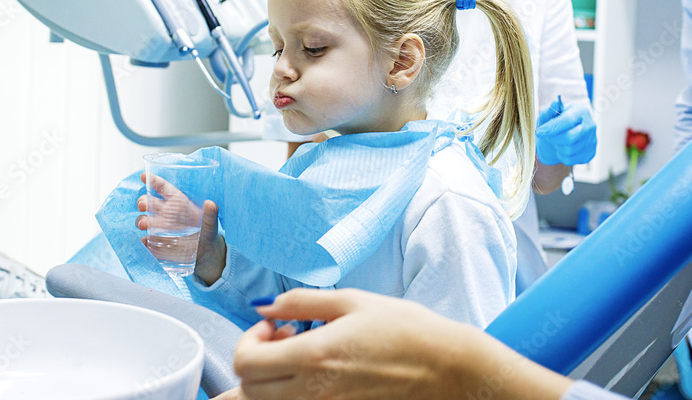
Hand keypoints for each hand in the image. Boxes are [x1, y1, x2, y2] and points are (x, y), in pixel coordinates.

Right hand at [136, 173, 226, 283]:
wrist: (206, 254)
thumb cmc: (207, 232)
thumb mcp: (211, 223)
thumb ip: (211, 214)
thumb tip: (211, 204)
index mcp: (178, 203)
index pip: (164, 188)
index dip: (154, 181)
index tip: (144, 176)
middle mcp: (166, 213)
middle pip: (149, 203)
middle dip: (143, 201)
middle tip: (143, 205)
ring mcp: (159, 228)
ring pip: (144, 220)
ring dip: (141, 220)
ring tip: (144, 225)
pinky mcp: (157, 244)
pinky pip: (146, 242)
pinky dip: (143, 242)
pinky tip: (144, 243)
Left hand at [226, 289, 573, 399]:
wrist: (445, 368)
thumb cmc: (405, 329)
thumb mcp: (353, 301)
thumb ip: (302, 303)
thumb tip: (265, 307)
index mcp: (314, 356)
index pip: (246, 363)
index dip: (250, 341)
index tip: (275, 327)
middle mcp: (313, 392)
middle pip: (249, 391)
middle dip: (257, 362)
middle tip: (284, 341)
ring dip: (271, 383)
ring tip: (300, 361)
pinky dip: (292, 396)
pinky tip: (317, 377)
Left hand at [535, 101, 596, 165]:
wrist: (562, 135)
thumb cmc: (554, 122)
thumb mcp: (548, 115)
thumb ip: (549, 111)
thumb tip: (555, 103)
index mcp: (581, 111)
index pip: (567, 120)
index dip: (552, 127)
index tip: (539, 131)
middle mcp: (590, 125)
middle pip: (570, 138)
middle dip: (554, 139)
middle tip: (547, 136)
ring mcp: (592, 140)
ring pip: (569, 150)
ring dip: (557, 147)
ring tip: (556, 141)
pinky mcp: (590, 153)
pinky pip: (571, 160)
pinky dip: (562, 156)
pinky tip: (562, 148)